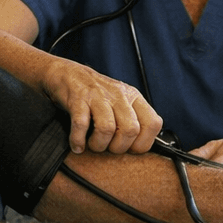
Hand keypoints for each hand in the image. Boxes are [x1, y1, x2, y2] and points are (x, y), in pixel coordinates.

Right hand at [38, 58, 161, 153]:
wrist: (69, 74)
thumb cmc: (97, 95)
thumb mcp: (122, 102)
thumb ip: (133, 119)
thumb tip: (141, 147)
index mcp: (134, 97)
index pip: (153, 123)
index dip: (143, 143)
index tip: (129, 148)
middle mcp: (119, 95)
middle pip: (131, 129)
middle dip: (118, 147)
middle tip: (108, 148)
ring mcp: (98, 96)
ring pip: (107, 128)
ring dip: (98, 145)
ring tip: (92, 145)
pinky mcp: (78, 99)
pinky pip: (81, 124)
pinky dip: (78, 140)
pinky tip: (77, 145)